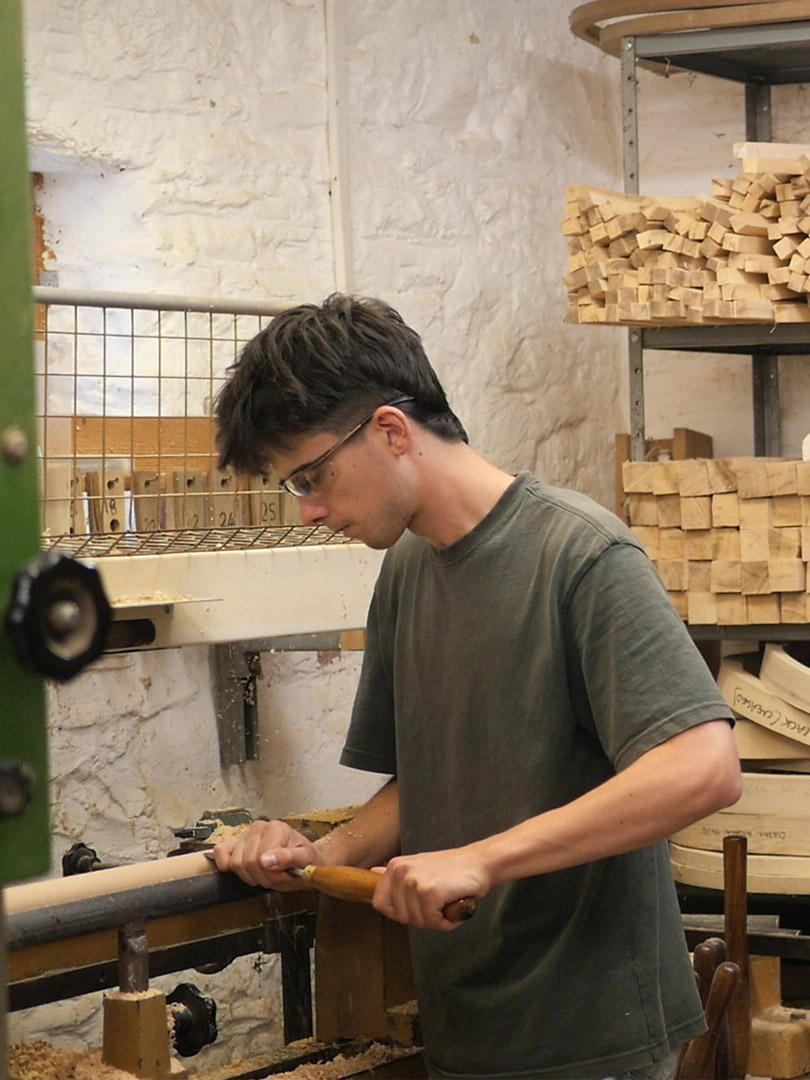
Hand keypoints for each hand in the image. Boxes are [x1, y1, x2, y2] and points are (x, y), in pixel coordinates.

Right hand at [212, 819, 319, 889]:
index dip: (272, 874)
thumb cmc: (305, 860)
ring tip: (266, 875)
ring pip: (235, 863)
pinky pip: (221, 852)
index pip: (261, 859)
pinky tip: (244, 870)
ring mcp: (246, 835)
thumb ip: (288, 858)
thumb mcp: (305, 860)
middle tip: (276, 877)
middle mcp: (259, 827)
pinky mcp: (236, 843)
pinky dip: (227, 865)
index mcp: (276, 828)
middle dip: (263, 877)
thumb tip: (266, 860)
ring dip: (251, 876)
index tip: (284, 875)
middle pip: (248, 862)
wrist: (305, 860)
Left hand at [371, 845, 490, 930]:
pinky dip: (447, 921)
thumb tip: (372, 872)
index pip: (380, 903)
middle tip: (439, 902)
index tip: (418, 906)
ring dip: (437, 920)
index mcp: (395, 867)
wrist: (479, 863)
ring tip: (448, 900)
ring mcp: (413, 882)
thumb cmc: (452, 870)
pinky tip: (454, 904)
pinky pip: (433, 922)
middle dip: (422, 917)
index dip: (400, 912)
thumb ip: (396, 874)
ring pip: (418, 922)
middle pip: (400, 917)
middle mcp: (400, 872)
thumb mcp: (418, 867)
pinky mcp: (429, 892)